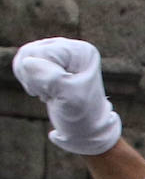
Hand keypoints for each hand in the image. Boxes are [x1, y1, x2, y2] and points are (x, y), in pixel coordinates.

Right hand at [12, 38, 121, 154]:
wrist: (85, 130)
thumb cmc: (82, 115)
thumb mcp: (70, 98)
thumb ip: (51, 78)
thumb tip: (27, 61)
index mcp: (81, 52)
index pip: (43, 53)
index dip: (41, 75)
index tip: (58, 92)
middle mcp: (71, 48)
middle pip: (30, 53)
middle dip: (34, 77)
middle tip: (52, 94)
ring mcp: (59, 54)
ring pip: (24, 58)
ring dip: (31, 80)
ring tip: (49, 93)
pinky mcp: (48, 63)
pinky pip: (23, 64)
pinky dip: (28, 80)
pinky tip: (44, 90)